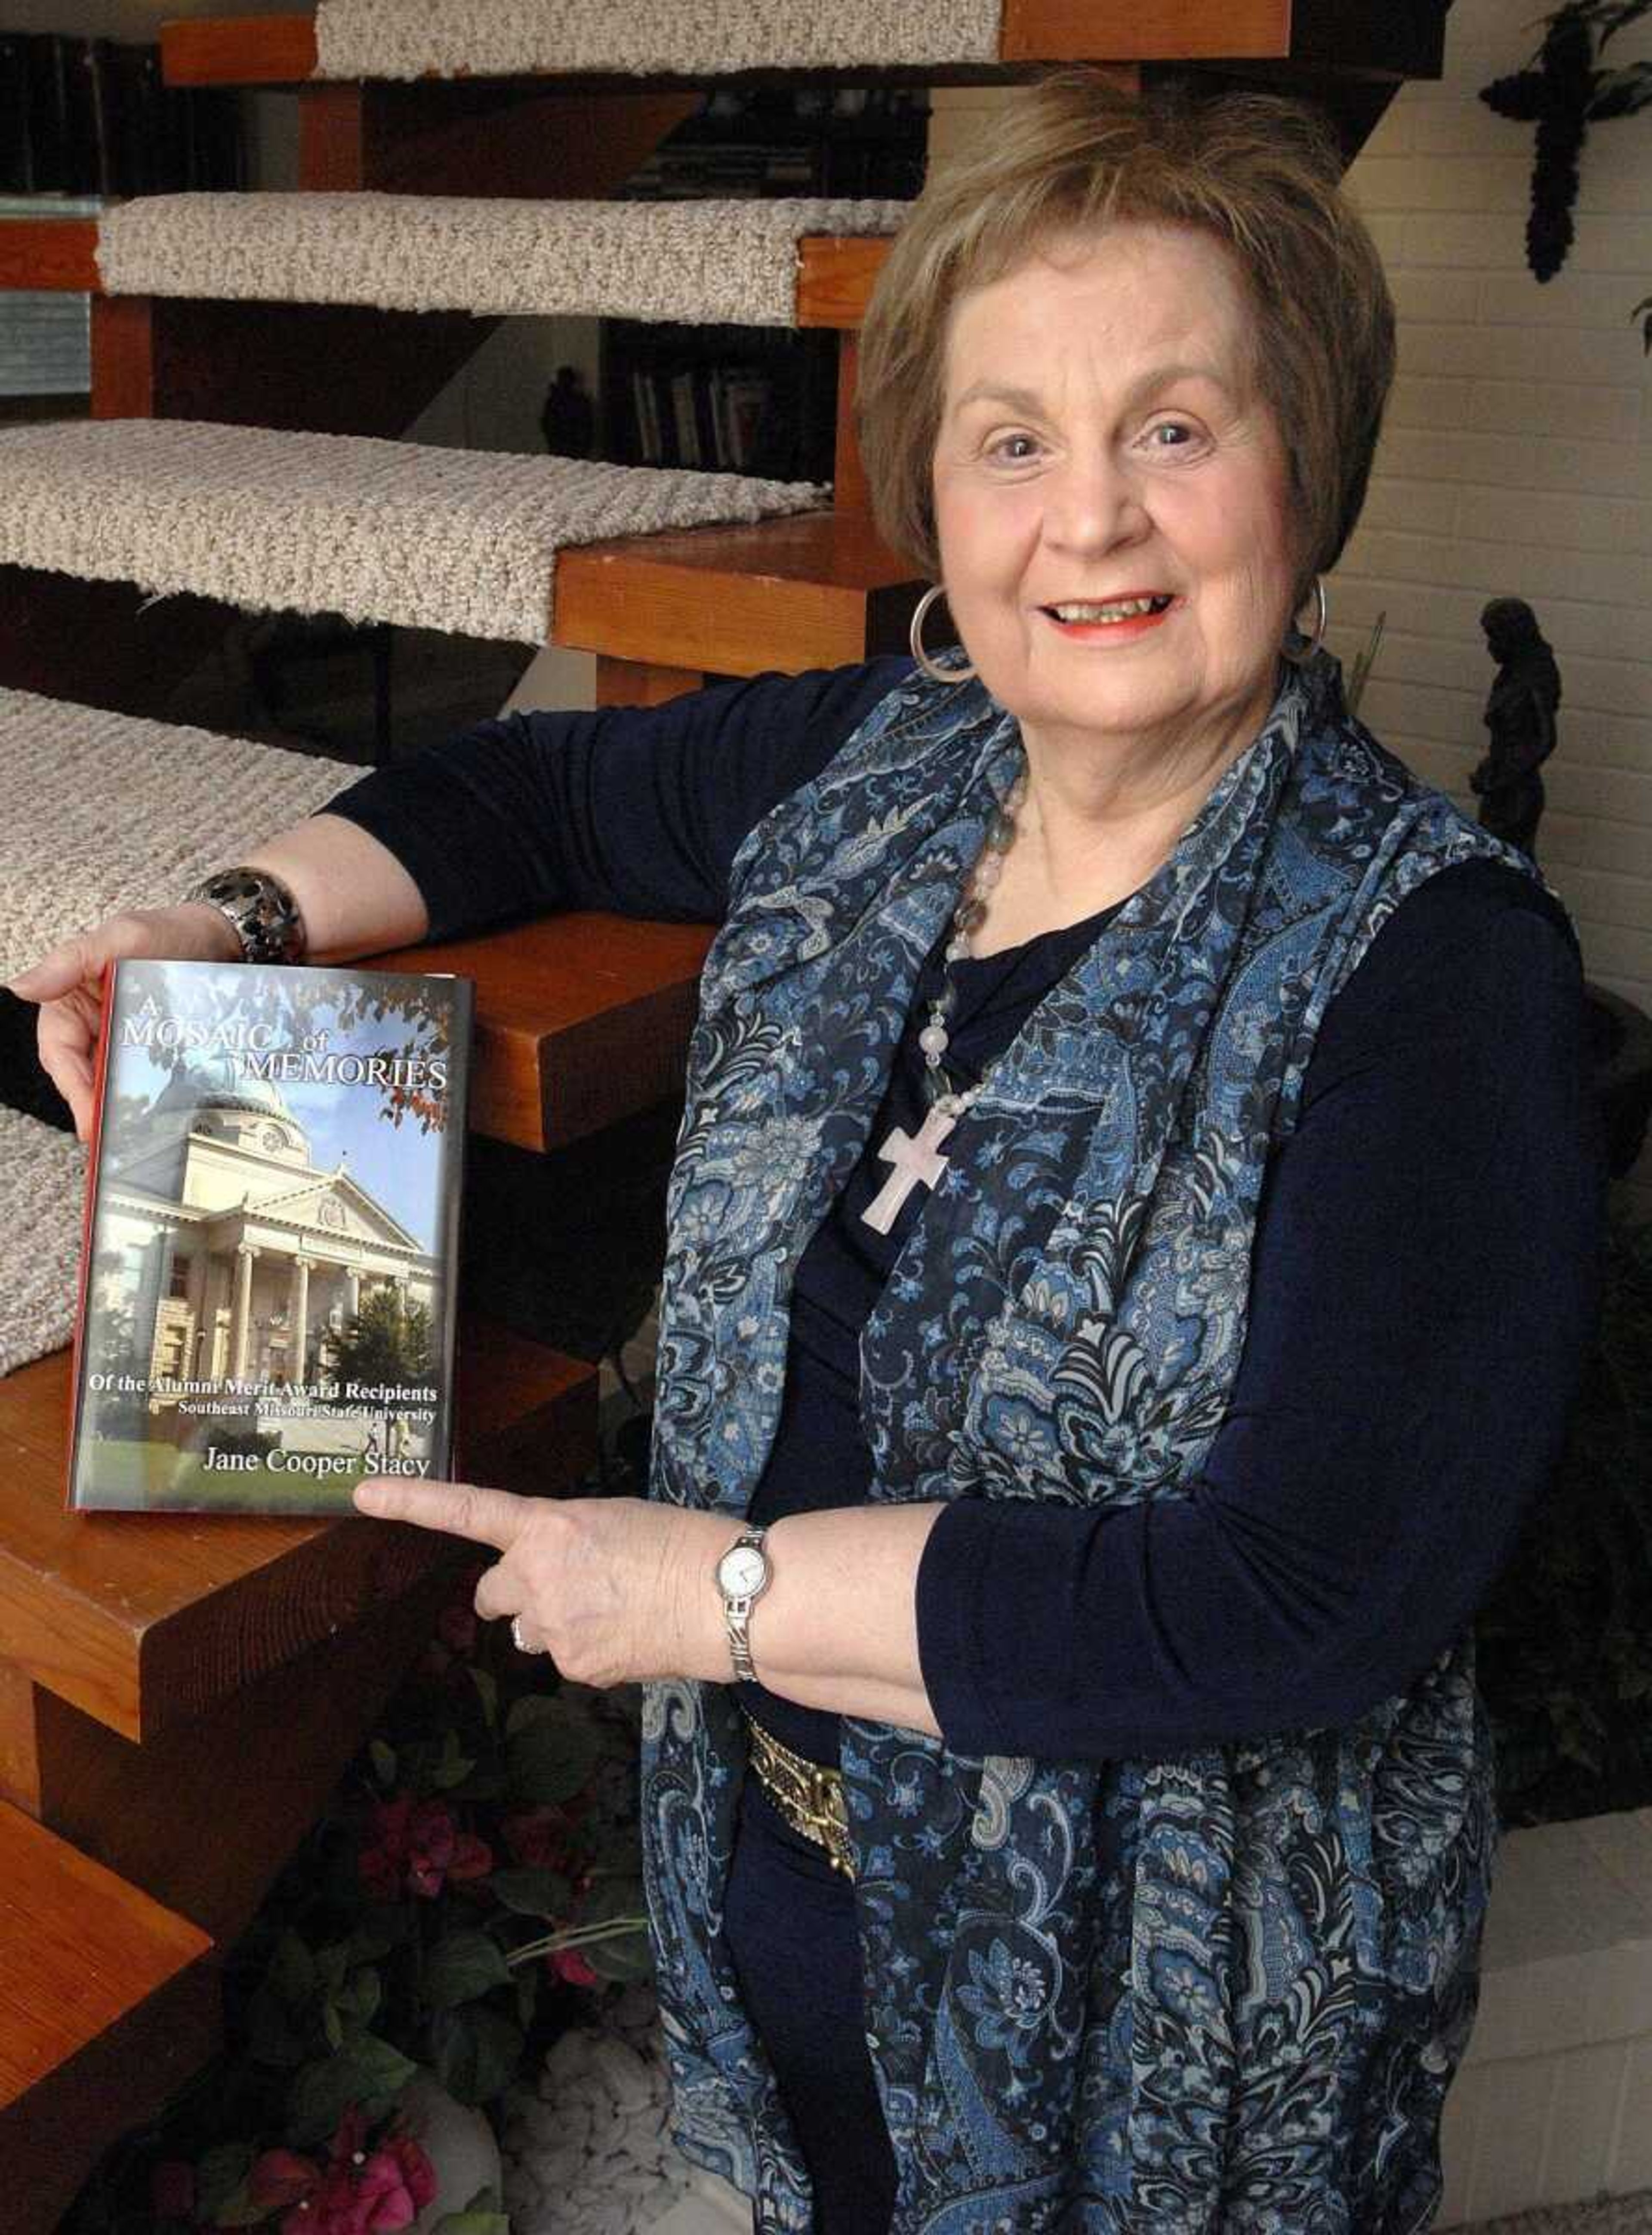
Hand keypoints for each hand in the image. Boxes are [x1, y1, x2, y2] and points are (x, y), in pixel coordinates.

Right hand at [5, 904, 241, 1139]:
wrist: (221, 938)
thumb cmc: (167, 931)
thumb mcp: (121, 937)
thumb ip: (72, 960)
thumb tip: (21, 986)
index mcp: (70, 1000)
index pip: (60, 1052)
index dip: (72, 1088)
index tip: (88, 1118)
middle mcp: (90, 1024)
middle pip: (83, 1075)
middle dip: (94, 1108)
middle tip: (112, 1139)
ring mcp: (120, 1039)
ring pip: (110, 1082)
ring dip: (118, 1109)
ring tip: (133, 1139)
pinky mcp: (149, 1049)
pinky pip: (140, 1079)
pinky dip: (143, 1099)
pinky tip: (158, 1121)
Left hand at [352, 1476, 740, 1687]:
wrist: (724, 1596)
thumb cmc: (680, 1542)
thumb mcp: (611, 1519)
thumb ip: (563, 1542)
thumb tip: (549, 1579)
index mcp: (547, 1526)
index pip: (467, 1510)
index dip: (412, 1502)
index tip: (363, 1494)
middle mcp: (537, 1577)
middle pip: (492, 1593)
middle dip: (514, 1593)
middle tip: (563, 1586)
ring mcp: (553, 1628)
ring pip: (532, 1630)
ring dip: (556, 1622)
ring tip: (615, 1610)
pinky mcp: (576, 1667)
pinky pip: (567, 1658)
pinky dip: (591, 1650)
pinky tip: (630, 1635)